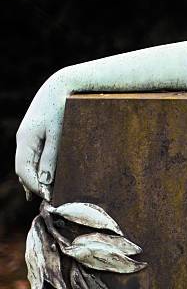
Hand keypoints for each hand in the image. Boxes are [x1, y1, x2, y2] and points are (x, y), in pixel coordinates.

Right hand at [15, 70, 70, 200]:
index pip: (23, 171)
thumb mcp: (58, 134)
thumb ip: (51, 157)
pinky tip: (43, 181)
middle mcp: (22, 140)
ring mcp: (27, 137)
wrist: (61, 85)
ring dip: (34, 179)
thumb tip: (45, 181)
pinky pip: (32, 157)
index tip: (49, 198)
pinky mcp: (35, 135)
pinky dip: (36, 169)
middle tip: (48, 202)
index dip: (35, 187)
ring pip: (26, 164)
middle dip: (33, 186)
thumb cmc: (61, 108)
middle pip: (23, 170)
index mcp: (25, 140)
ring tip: (45, 196)